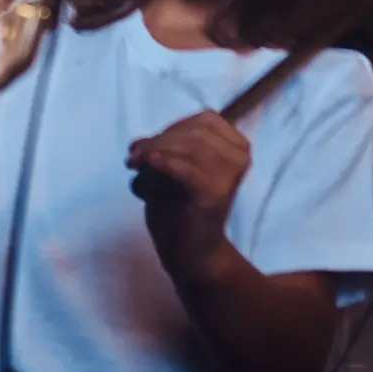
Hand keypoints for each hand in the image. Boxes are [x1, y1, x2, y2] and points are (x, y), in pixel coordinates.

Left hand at [127, 111, 251, 283]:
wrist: (190, 251)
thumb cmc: (180, 205)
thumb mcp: (170, 167)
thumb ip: (161, 147)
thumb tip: (138, 143)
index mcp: (237, 146)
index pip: (204, 120)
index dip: (172, 128)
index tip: (146, 146)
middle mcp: (240, 157)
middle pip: (195, 132)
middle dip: (158, 140)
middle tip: (132, 159)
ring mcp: (229, 176)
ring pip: (189, 146)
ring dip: (154, 152)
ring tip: (135, 167)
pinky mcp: (214, 194)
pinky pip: (187, 169)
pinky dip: (164, 162)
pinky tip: (148, 164)